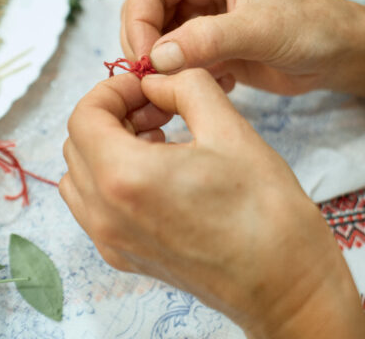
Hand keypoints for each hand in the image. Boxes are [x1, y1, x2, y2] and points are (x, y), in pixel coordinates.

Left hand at [61, 70, 364, 337]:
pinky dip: (112, 179)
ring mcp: (114, 242)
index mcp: (125, 178)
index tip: (146, 85)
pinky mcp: (128, 258)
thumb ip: (186, 87)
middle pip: (77, 144)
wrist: (286, 286)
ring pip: (81, 177)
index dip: (113, 89)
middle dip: (113, 114)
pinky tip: (160, 170)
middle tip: (159, 105)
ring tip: (158, 136)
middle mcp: (107, 215)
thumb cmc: (267, 213)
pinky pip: (96, 208)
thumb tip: (158, 79)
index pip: (85, 116)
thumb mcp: (230, 129)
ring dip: (108, 146)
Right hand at [120, 0, 364, 94]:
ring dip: (164, 66)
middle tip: (154, 80)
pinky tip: (220, 84)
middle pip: (147, 13)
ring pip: (159, 41)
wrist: (341, 54)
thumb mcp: (260, 29)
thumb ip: (208, 40)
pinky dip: (185, 77)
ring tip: (185, 85)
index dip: (139, 20)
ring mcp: (203, 17)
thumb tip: (157, 58)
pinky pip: (179, 61)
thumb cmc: (311, 25)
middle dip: (146, 46)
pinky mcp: (210, 46)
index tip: (145, 58)